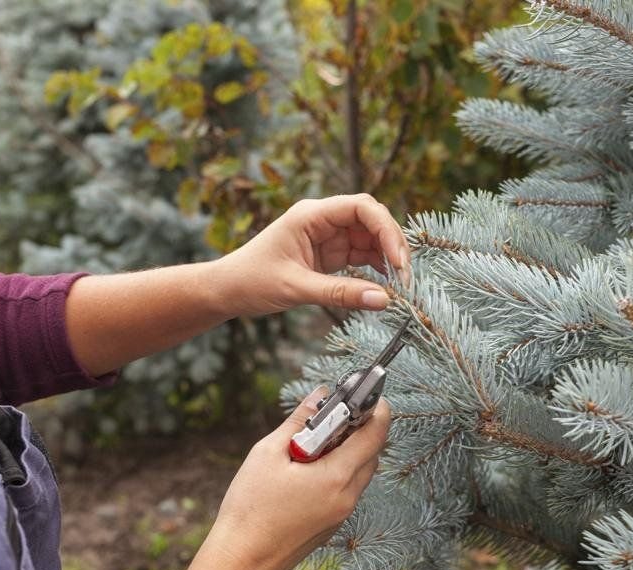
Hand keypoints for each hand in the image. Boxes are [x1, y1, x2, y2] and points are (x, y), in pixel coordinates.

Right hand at [201, 386, 391, 569]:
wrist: (241, 560)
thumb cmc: (250, 506)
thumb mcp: (268, 453)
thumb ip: (299, 421)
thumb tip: (320, 396)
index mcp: (336, 477)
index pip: (375, 435)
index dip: (376, 410)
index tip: (367, 394)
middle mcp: (347, 497)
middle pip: (372, 453)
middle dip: (360, 428)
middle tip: (335, 413)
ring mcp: (342, 514)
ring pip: (360, 472)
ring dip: (349, 451)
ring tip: (315, 441)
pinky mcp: (333, 524)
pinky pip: (347, 489)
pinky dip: (339, 471)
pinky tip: (309, 468)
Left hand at [214, 194, 412, 317]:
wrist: (227, 290)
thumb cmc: (252, 281)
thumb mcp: (297, 289)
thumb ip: (341, 294)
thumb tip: (384, 300)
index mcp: (311, 215)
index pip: (361, 207)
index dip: (386, 229)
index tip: (398, 260)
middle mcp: (322, 220)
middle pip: (371, 220)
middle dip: (392, 244)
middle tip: (404, 276)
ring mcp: (327, 236)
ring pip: (370, 238)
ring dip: (387, 257)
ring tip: (399, 285)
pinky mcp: (329, 254)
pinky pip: (361, 255)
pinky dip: (376, 268)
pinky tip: (385, 284)